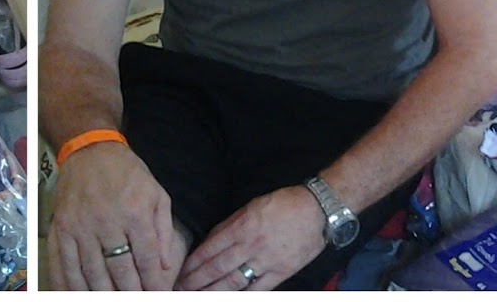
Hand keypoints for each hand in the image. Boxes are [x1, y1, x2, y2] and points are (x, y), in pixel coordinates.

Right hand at [48, 142, 185, 290]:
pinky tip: (76, 295)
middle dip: (130, 292)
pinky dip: (69, 284)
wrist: (90, 149)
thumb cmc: (127, 173)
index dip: (152, 283)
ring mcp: (79, 225)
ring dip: (102, 293)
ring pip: (91, 272)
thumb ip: (163, 231)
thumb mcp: (157, 194)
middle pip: (119, 270)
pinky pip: (62, 262)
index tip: (156, 296)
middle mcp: (106, 220)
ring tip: (111, 301)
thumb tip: (163, 266)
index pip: (145, 259)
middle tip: (135, 301)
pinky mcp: (60, 227)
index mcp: (134, 212)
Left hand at [176, 185, 326, 290]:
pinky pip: (258, 289)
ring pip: (233, 282)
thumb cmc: (283, 204)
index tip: (179, 273)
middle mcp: (250, 245)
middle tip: (180, 290)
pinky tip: (228, 299)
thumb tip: (210, 242)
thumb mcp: (250, 206)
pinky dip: (242, 295)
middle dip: (196, 281)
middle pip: (217, 268)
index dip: (192, 264)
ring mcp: (266, 260)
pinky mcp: (281, 272)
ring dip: (213, 292)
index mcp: (241, 226)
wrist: (317, 209)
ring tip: (198, 297)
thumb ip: (229, 226)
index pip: (209, 249)